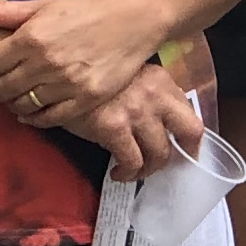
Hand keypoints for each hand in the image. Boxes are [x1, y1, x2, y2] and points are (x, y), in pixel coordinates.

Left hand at [0, 0, 163, 126]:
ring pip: (23, 106)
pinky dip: (34, 118)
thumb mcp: (42, 6)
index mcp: (30, 38)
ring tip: (10, 98)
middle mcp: (45, 63)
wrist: (131, 20)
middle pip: (1, 89)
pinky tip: (29, 112)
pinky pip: (49, 118)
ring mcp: (66, 84)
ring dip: (10, 104)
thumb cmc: (83, 10)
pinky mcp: (85, 100)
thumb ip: (2, 12)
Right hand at [48, 59, 204, 181]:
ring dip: (148, 169)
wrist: (54, 72)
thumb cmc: (89, 74)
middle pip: (190, 131)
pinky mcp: (114, 127)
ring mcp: (136, 111)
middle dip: (182, 154)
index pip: (189, 111)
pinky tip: (117, 173)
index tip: (181, 147)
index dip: (188, 136)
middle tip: (167, 164)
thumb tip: (156, 118)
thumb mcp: (124, 74)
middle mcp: (155, 94)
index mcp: (160, 78)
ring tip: (134, 172)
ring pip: (160, 153)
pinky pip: (132, 161)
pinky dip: (127, 173)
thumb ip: (145, 91)